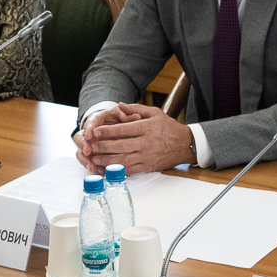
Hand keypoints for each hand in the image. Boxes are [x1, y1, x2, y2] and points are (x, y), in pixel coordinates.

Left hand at [75, 103, 192, 172]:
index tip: (95, 131)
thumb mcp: (155, 113)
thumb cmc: (169, 127)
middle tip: (91, 146)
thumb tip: (119, 105)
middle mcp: (146, 143)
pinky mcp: (148, 166)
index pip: (123, 130)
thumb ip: (136, 109)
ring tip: (95, 159)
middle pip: (120, 146)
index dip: (107, 131)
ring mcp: (147, 156)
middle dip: (103, 147)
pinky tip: (108, 169)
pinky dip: (118, 170)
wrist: (185, 144)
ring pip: (123, 159)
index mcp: (147, 128)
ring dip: (107, 160)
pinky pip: (131, 170)